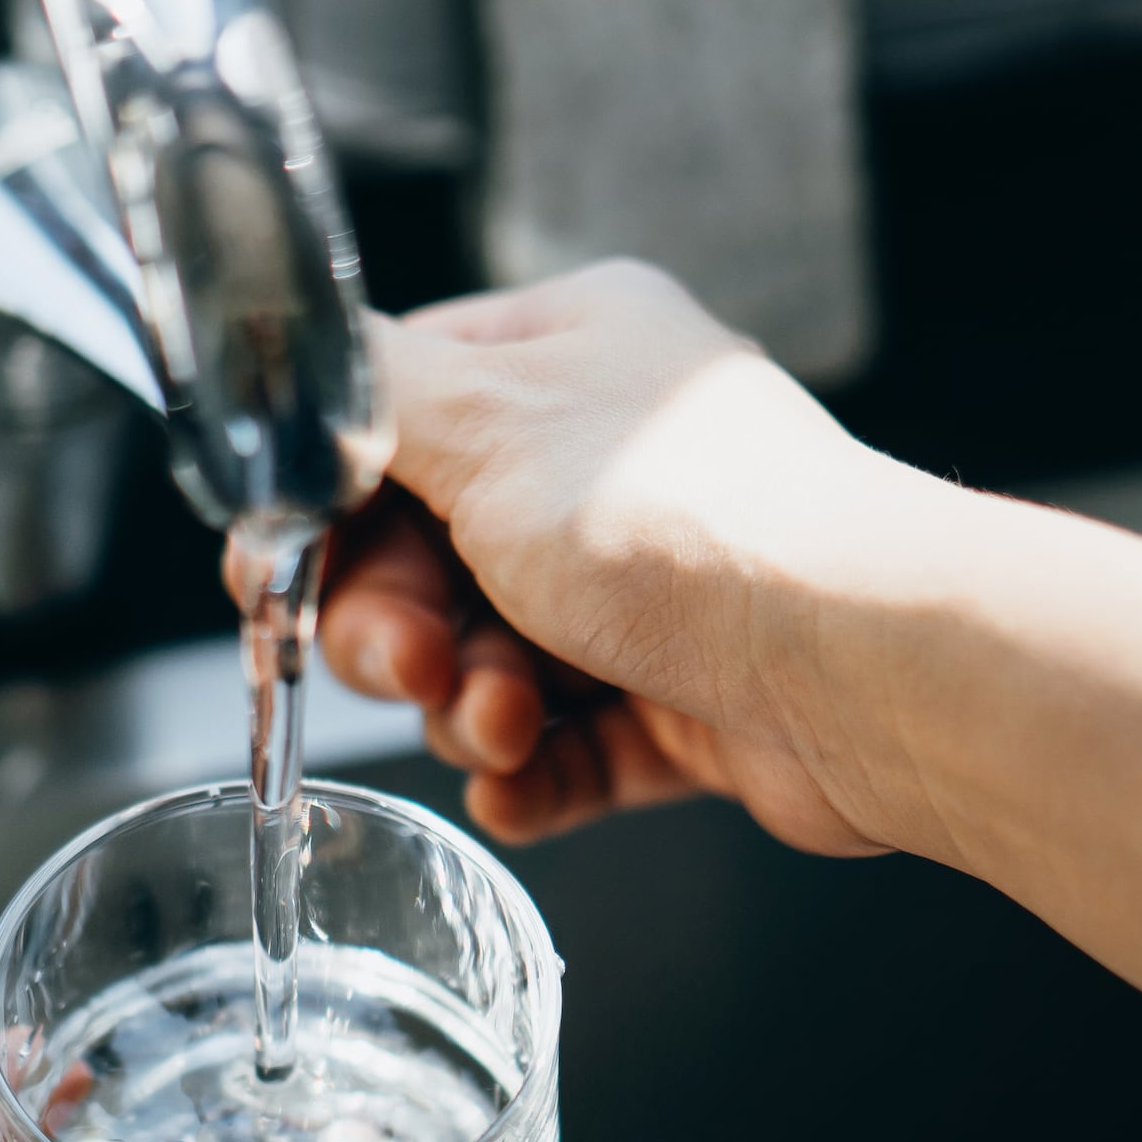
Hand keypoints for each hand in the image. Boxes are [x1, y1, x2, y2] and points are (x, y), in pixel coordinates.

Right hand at [261, 261, 941, 853]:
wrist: (863, 666)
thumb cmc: (687, 522)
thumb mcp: (481, 421)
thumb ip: (365, 392)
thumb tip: (295, 364)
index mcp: (566, 352)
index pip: (392, 418)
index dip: (325, 510)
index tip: (279, 582)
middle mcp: (608, 458)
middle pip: (424, 555)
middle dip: (396, 629)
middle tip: (414, 666)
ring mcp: (650, 585)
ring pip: (489, 660)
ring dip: (470, 707)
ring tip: (509, 724)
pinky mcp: (685, 698)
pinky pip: (566, 746)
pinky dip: (530, 774)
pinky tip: (518, 790)